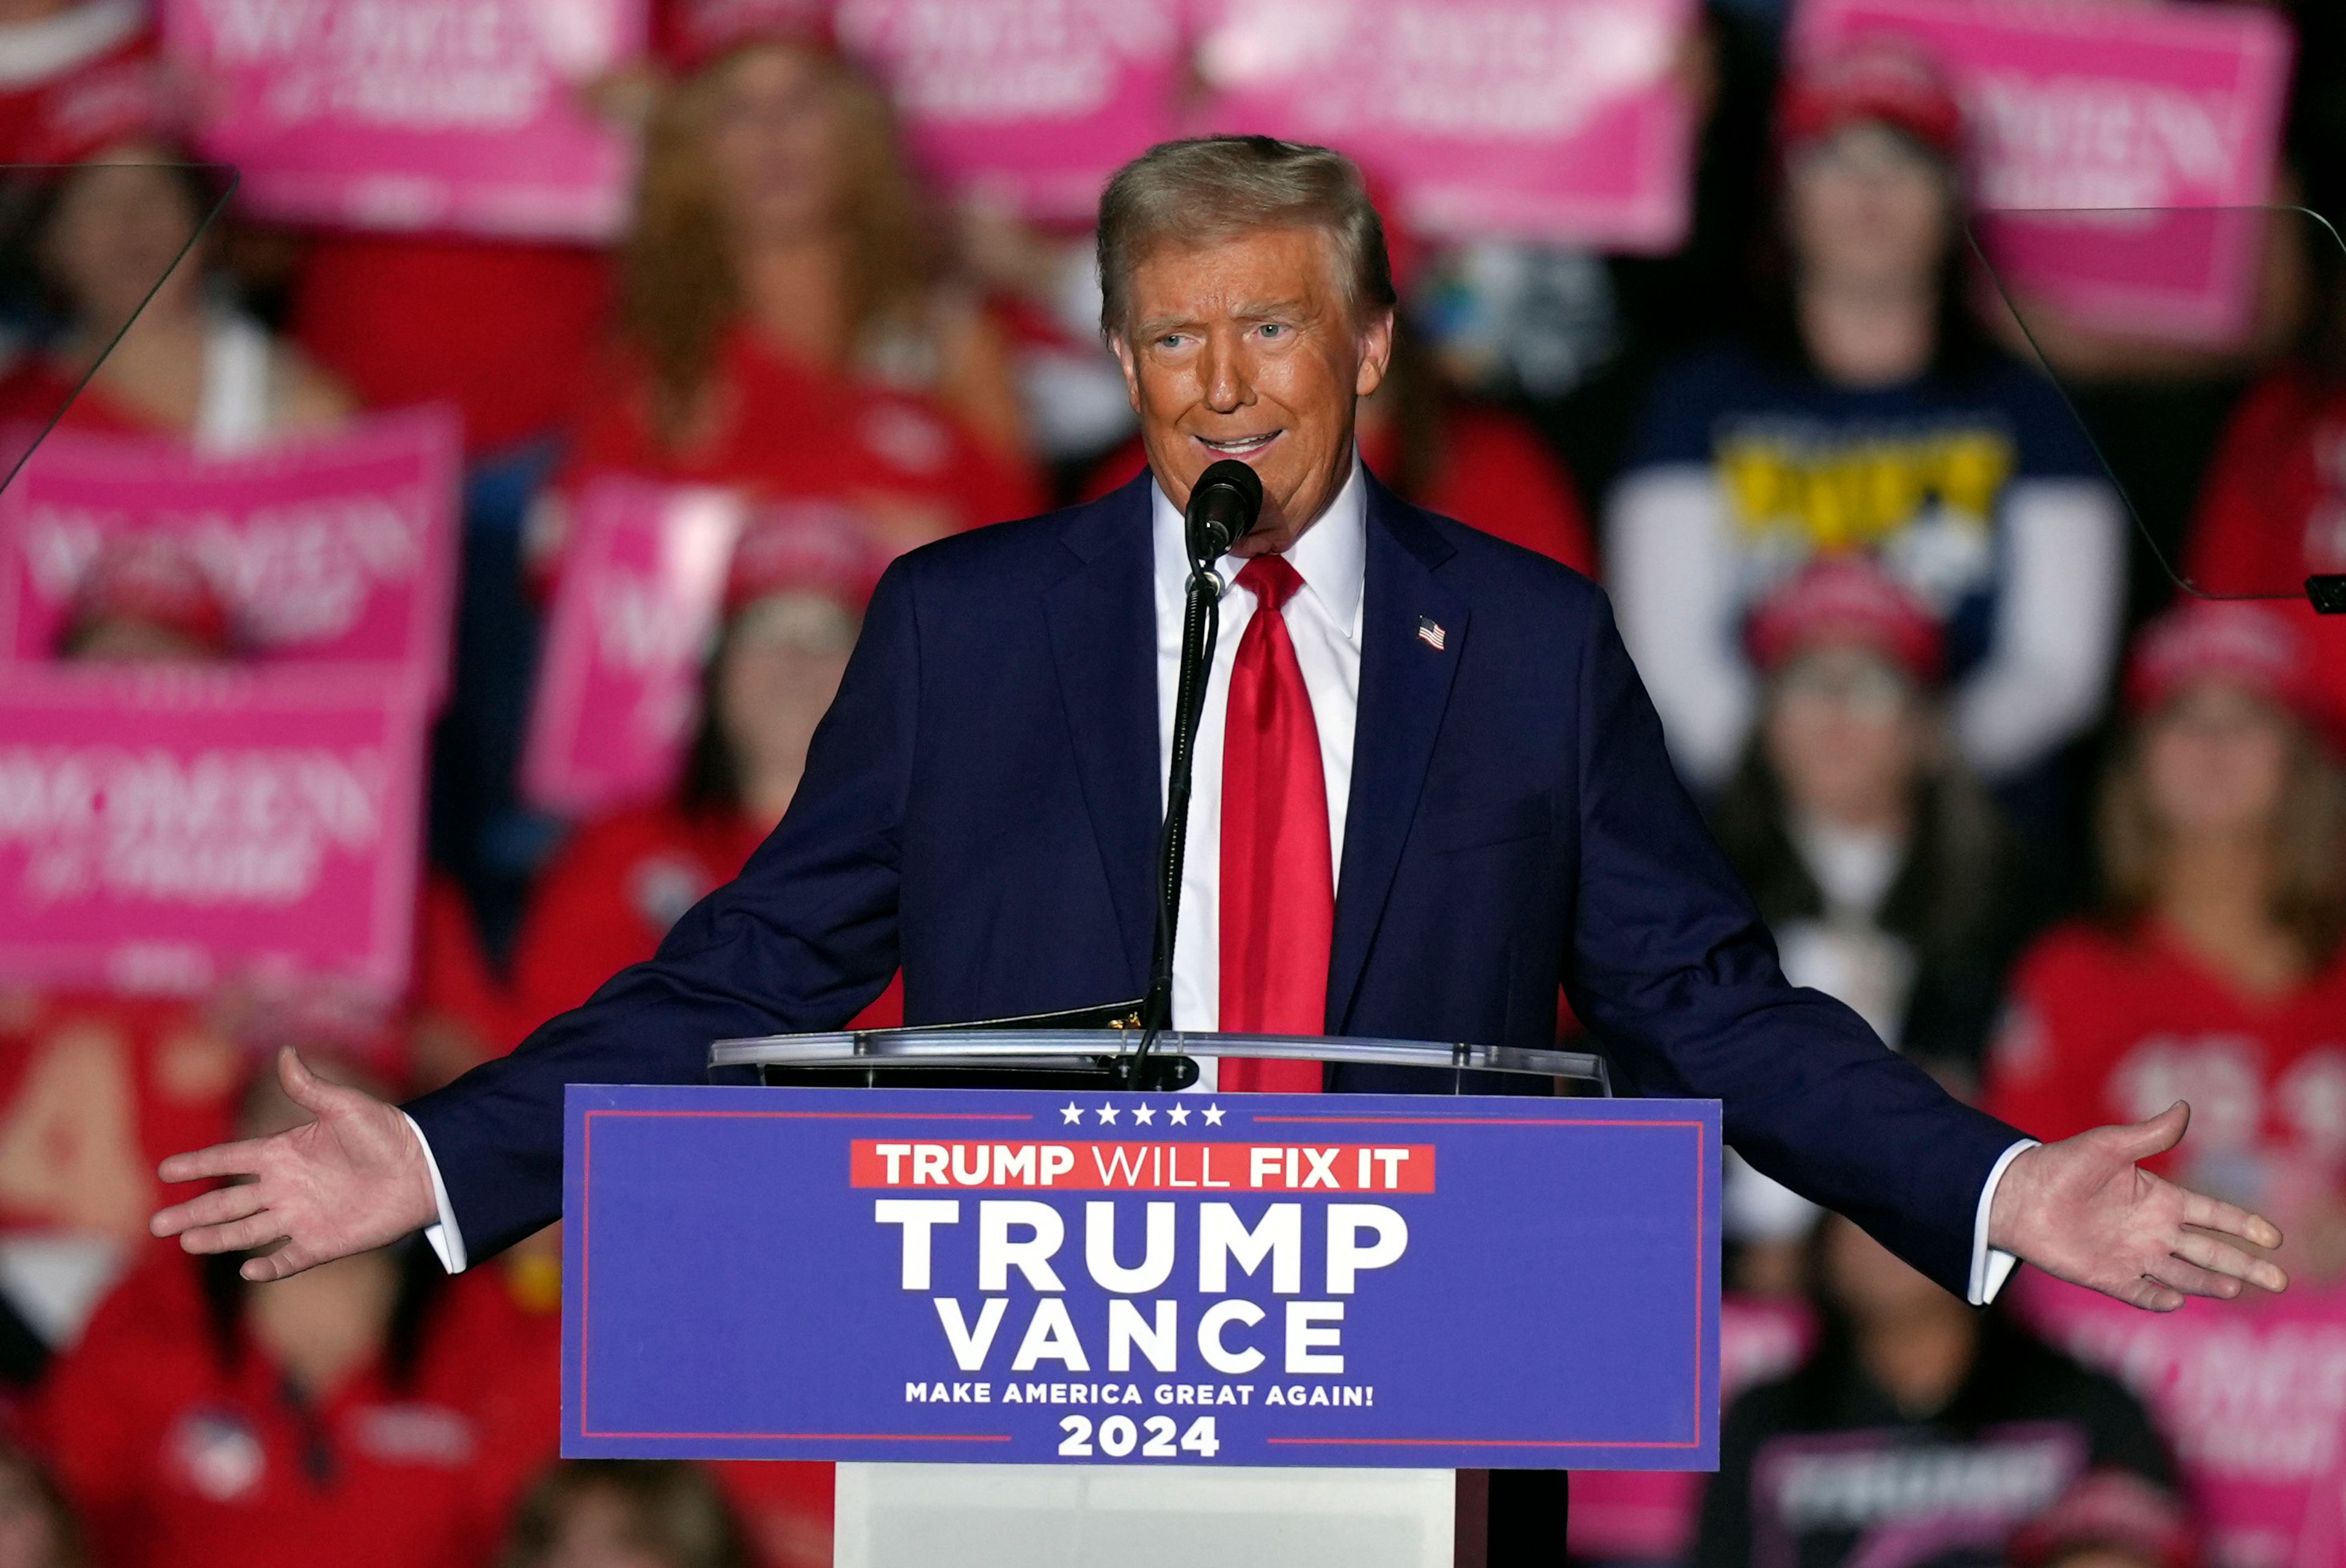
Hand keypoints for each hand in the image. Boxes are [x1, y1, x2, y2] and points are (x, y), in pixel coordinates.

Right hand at [149, 1048, 439, 1282]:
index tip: (164, 1170)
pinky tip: (247, 1269)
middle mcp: (286, 1187)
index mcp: (284, 1152)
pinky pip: (289, 1258)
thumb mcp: (346, 1106)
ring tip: (186, 1241)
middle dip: (193, 1212)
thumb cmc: (388, 1132)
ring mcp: (301, 1216)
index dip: (199, 1164)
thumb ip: (311, 1087)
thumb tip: (286, 1051)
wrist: (425, 1168)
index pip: (231, 1158)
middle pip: (228, 1202)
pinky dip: (269, 1266)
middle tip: (157, 1224)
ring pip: (247, 1231)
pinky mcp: (323, 1242)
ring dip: (217, 1237)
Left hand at [1989, 1101, 2287, 1310]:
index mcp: (2160, 1199)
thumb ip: (2150, 1134)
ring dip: (2209, 1283)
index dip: (2244, 1225)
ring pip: (2183, 1275)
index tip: (2274, 1237)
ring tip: (2236, 1287)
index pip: (2213, 1214)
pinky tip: (2176, 1301)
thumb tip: (2184, 1106)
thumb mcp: (2109, 1145)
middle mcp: (2153, 1231)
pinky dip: (2159, 1299)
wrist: (2016, 1195)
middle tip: (2278, 1279)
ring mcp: (2133, 1256)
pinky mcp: (2108, 1277)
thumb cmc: (2062, 1165)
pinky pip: (2140, 1293)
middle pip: (2210, 1251)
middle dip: (2245, 1264)